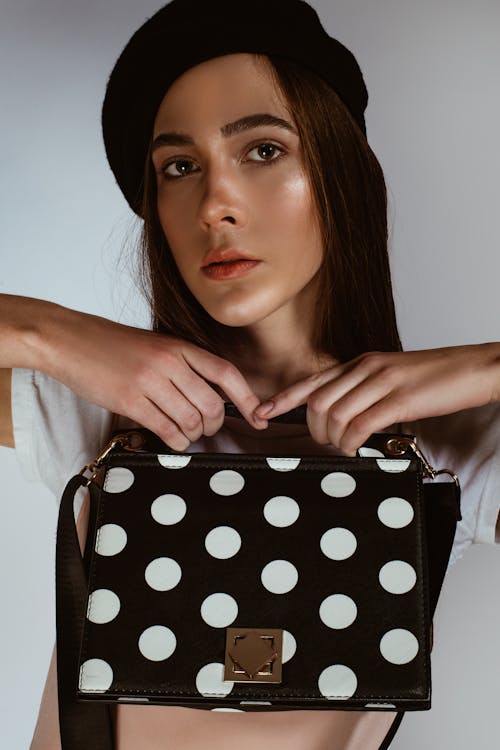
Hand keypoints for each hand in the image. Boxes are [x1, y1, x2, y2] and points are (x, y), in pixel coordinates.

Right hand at [37, 304, 267, 450]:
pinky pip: (166, 430)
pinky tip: (173, 440)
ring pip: (191, 420)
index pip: (225, 373)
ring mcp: (148, 382)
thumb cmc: (110, 344)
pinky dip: (176, 442)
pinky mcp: (129, 401)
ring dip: (194, 435)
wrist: (69, 339)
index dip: (248, 398)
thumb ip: (182, 364)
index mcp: (178, 346)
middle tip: (207, 429)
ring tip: (187, 434)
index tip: (259, 417)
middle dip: (215, 424)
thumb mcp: (155, 344)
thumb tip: (209, 395)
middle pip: (212, 404)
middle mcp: (168, 362)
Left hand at [253, 343, 499, 454]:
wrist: (474, 367)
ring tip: (345, 448)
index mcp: (362, 362)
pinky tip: (359, 448)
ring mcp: (383, 381)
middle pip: (317, 400)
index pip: (313, 380)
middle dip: (312, 428)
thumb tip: (345, 417)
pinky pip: (361, 423)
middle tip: (325, 443)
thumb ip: (365, 390)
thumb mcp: (392, 376)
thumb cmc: (436, 376)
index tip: (261, 412)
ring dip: (333, 439)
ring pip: (334, 413)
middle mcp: (366, 368)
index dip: (283, 398)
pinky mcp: (401, 398)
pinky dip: (352, 441)